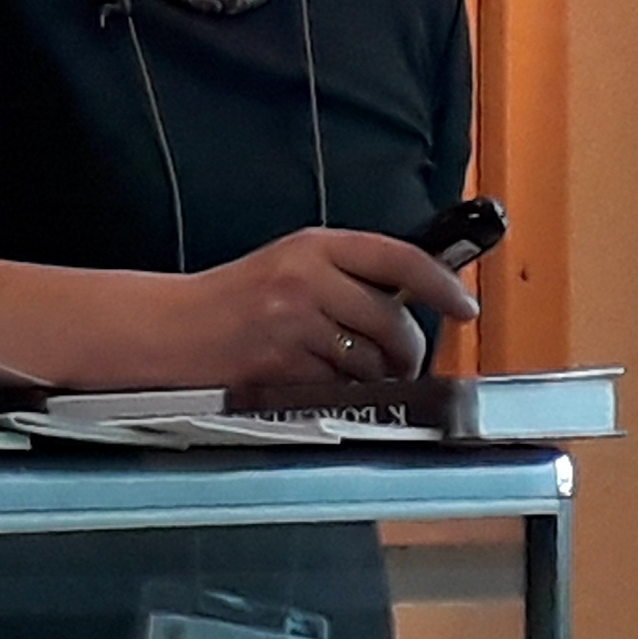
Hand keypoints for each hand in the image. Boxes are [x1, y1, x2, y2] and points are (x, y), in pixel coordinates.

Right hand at [183, 227, 481, 385]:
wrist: (173, 328)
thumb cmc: (236, 300)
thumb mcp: (292, 264)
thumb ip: (348, 274)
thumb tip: (410, 302)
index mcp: (315, 246)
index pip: (398, 259)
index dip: (441, 285)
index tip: (464, 306)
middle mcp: (307, 279)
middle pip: (392, 322)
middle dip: (408, 351)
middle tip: (404, 362)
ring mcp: (294, 324)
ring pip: (369, 362)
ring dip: (374, 377)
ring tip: (353, 372)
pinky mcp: (281, 366)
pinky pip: (338, 388)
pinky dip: (340, 393)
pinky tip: (320, 382)